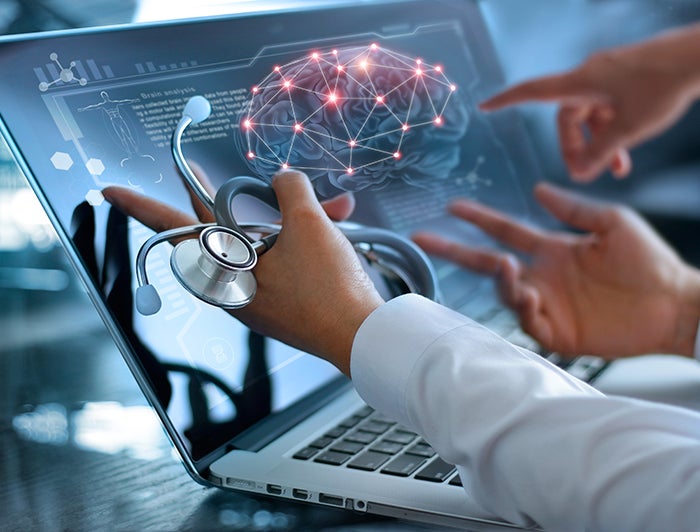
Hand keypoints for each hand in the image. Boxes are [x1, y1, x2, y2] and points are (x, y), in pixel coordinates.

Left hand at [103, 170, 383, 374]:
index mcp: (226, 268)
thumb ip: (289, 188)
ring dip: (298, 217)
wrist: (361, 335)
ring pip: (266, 240)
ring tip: (336, 207)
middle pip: (226, 226)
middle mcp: (235, 284)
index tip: (109, 190)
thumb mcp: (309, 223)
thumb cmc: (327, 286)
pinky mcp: (283, 301)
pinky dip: (307, 241)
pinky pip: (285, 259)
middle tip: (199, 170)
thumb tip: (283, 182)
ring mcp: (259, 295)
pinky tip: (339, 224)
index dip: (141, 204)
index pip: (174, 227)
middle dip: (247, 196)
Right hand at [413, 183, 699, 358]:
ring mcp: (548, 305)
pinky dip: (523, 308)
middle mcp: (543, 276)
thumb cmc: (650, 262)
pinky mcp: (559, 333)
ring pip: (506, 293)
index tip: (453, 206)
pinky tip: (529, 294)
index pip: (506, 231)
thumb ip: (574, 209)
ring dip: (501, 280)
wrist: (676, 304)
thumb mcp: (613, 223)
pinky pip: (528, 321)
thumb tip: (538, 189)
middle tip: (424, 237)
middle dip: (455, 250)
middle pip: (488, 263)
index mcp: (553, 250)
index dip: (479, 219)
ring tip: (507, 266)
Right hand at [480, 27, 699, 181]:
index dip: (506, 100)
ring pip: (592, 115)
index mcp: (581, 82)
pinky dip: (614, 129)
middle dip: (577, 147)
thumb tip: (581, 173)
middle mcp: (590, 75)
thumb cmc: (662, 86)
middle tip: (588, 173)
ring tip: (620, 169)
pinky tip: (630, 150)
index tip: (485, 106)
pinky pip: (610, 107)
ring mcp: (610, 74)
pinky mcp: (628, 76)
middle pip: (568, 117)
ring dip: (601, 143)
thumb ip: (601, 153)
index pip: (532, 91)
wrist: (699, 56)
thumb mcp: (628, 129)